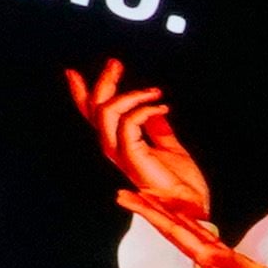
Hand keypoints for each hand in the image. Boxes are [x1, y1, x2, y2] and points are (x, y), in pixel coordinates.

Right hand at [66, 61, 210, 220]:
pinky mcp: (132, 159)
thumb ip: (158, 129)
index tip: (74, 73)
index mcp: (120, 146)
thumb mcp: (170, 147)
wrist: (193, 205)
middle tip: (115, 63)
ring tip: (154, 91)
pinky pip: (128, 125)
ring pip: (106, 114)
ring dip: (130, 95)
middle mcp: (115, 150)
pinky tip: (160, 107)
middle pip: (96, 111)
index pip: (95, 117)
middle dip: (103, 83)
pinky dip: (143, 110)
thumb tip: (155, 110)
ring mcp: (121, 155)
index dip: (82, 95)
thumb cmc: (183, 183)